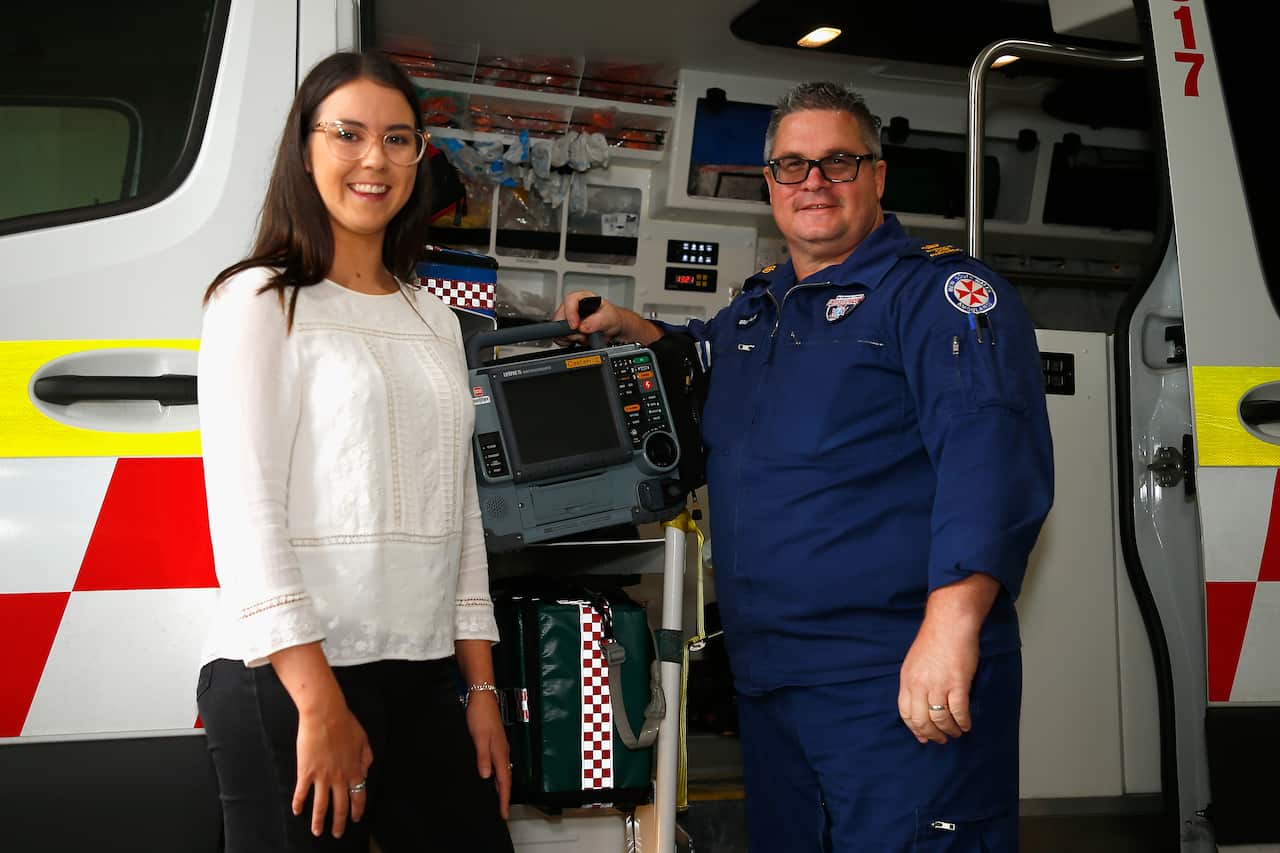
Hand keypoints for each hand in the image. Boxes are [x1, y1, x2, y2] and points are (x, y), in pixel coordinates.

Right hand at [292, 704, 373, 837]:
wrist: (325, 715)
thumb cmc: (345, 723)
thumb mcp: (364, 740)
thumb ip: (366, 758)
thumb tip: (365, 773)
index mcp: (354, 770)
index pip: (358, 796)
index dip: (357, 810)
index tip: (355, 819)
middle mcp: (339, 777)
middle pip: (340, 806)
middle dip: (338, 823)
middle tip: (336, 834)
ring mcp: (322, 776)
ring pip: (321, 805)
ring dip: (319, 821)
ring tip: (317, 832)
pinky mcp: (306, 772)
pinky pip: (302, 793)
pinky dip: (299, 804)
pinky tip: (297, 811)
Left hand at [466, 691, 511, 818]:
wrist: (482, 696)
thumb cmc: (480, 716)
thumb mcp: (479, 737)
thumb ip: (483, 757)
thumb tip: (486, 777)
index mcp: (500, 752)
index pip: (504, 781)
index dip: (504, 798)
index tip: (504, 814)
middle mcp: (503, 751)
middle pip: (506, 778)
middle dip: (505, 796)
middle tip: (503, 811)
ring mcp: (501, 746)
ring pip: (504, 771)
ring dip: (503, 786)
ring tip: (499, 799)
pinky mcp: (497, 741)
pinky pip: (501, 764)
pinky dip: (499, 775)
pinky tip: (493, 776)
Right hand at [552, 290, 626, 345]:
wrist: (612, 328)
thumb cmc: (611, 317)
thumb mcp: (609, 317)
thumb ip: (598, 321)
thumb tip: (583, 326)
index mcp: (582, 297)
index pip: (569, 301)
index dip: (570, 314)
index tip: (575, 326)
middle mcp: (572, 307)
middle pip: (560, 316)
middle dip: (569, 329)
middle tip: (582, 335)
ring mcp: (568, 318)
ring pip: (558, 329)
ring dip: (570, 337)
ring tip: (584, 338)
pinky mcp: (566, 330)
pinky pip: (560, 338)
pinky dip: (567, 342)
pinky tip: (579, 340)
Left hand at [897, 618, 978, 744]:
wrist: (949, 624)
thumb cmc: (934, 641)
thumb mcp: (914, 663)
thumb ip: (914, 684)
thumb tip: (919, 707)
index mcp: (907, 680)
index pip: (906, 713)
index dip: (915, 729)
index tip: (923, 737)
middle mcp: (920, 685)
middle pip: (921, 720)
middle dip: (932, 734)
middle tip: (941, 739)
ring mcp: (938, 684)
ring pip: (940, 719)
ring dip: (949, 730)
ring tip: (956, 732)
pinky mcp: (957, 683)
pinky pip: (959, 711)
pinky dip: (963, 722)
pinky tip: (966, 724)